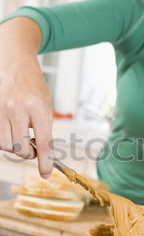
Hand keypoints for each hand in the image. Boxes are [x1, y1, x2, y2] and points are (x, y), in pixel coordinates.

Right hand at [0, 54, 53, 177]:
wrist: (12, 62)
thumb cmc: (32, 85)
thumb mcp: (46, 103)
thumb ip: (45, 126)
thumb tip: (42, 152)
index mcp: (37, 106)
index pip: (43, 142)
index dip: (45, 161)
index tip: (45, 173)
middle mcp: (17, 109)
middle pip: (20, 148)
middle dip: (28, 153)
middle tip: (32, 147)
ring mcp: (0, 110)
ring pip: (6, 145)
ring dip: (14, 145)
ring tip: (19, 134)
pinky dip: (4, 139)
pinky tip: (10, 129)